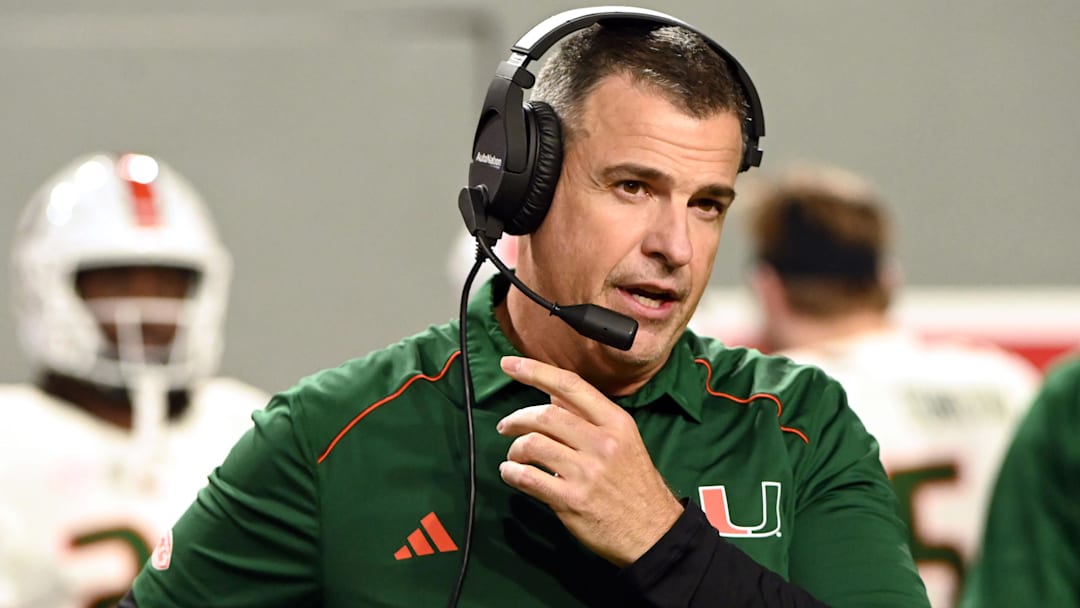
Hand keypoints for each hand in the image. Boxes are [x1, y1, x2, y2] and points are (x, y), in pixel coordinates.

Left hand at [496, 355, 683, 566]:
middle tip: (505, 426)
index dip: (535, 371)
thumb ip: (589, 417)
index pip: (570, 386)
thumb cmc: (635, 484)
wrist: (653, 532)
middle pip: (545, 415)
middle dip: (516, 418)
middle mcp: (602, 443)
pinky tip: (511, 473)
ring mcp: (586, 472)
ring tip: (514, 457)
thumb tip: (552, 395)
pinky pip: (528, 478)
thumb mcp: (624, 441)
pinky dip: (512, 473)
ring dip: (514, 449)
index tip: (509, 364)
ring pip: (532, 445)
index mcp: (616, 423)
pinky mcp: (571, 500)